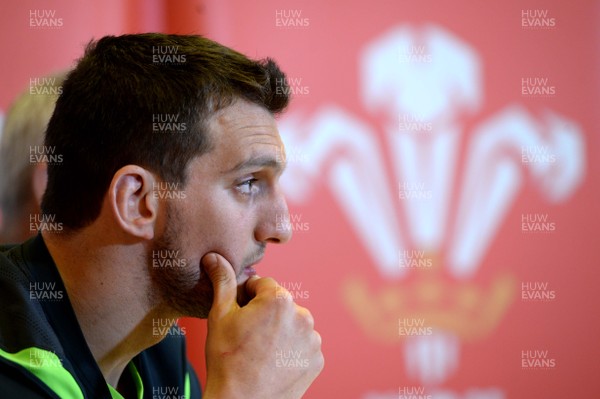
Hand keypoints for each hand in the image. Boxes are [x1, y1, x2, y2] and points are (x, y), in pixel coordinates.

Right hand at [201, 252, 323, 398]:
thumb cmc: (227, 360)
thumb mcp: (220, 316)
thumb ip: (223, 282)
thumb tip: (215, 257)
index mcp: (279, 299)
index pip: (263, 285)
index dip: (248, 297)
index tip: (239, 315)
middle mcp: (302, 315)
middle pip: (280, 304)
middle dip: (266, 314)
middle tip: (248, 335)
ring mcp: (312, 339)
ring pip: (293, 324)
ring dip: (281, 331)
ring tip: (260, 350)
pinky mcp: (317, 359)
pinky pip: (303, 345)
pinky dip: (291, 350)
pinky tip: (273, 361)